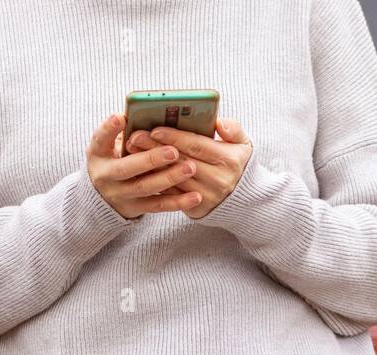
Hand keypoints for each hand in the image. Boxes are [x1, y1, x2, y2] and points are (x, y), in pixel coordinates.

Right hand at [86, 114, 202, 218]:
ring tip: (190, 168)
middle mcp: (107, 176)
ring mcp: (121, 195)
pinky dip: (177, 202)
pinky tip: (195, 196)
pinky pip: (158, 206)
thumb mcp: (107, 145)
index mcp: (98, 154)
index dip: (109, 129)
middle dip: (150, 159)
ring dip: (169, 178)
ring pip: (146, 187)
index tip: (121, 117)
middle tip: (173, 151)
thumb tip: (144, 114)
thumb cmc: (112, 159)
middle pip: (127, 168)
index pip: (100, 139)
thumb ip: (122, 131)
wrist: (101, 196)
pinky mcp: (136, 208)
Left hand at [125, 118, 252, 218]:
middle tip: (135, 137)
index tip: (155, 129)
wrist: (242, 200)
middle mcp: (218, 180)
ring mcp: (206, 196)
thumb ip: (233, 129)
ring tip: (133, 151)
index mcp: (228, 160)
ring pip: (173, 178)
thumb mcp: (243, 145)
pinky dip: (155, 180)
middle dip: (155, 148)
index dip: (174, 137)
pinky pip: (171, 193)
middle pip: (180, 161)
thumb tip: (218, 123)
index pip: (196, 145)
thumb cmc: (237, 165)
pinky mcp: (195, 209)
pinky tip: (141, 170)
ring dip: (151, 165)